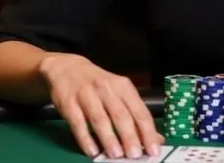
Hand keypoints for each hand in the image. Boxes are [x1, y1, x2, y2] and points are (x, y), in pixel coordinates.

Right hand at [38, 53, 162, 158]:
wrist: (68, 68)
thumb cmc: (99, 84)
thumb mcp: (119, 92)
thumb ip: (135, 113)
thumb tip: (155, 138)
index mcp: (123, 86)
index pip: (139, 110)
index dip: (147, 131)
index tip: (153, 148)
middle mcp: (106, 88)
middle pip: (120, 115)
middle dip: (129, 136)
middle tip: (135, 155)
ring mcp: (87, 95)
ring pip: (100, 119)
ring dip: (109, 138)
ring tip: (116, 155)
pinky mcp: (69, 103)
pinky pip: (78, 123)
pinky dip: (85, 138)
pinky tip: (92, 151)